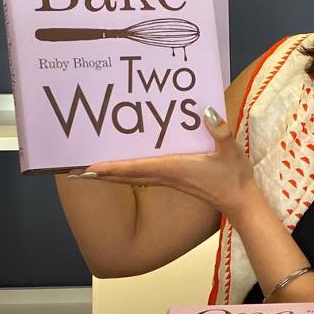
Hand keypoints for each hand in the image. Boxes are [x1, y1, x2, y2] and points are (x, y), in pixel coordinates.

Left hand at [73, 106, 259, 216]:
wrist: (239, 201)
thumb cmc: (233, 177)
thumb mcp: (229, 151)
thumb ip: (219, 131)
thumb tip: (206, 112)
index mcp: (173, 169)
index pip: (135, 168)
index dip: (111, 168)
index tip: (88, 168)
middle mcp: (164, 175)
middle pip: (124, 175)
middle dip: (100, 173)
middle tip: (74, 169)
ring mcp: (167, 179)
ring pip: (130, 177)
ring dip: (109, 173)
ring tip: (89, 168)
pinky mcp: (172, 180)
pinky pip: (141, 175)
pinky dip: (125, 171)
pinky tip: (121, 165)